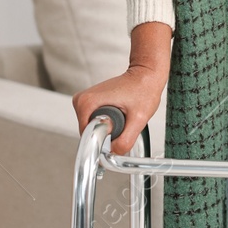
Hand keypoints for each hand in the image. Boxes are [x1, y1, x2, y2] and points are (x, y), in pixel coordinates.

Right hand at [72, 21, 171, 154]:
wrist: (146, 75)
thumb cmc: (144, 90)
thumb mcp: (139, 118)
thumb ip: (126, 139)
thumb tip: (114, 153)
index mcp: (87, 103)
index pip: (87, 136)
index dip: (103, 140)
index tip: (119, 131)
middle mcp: (81, 100)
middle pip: (89, 133)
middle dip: (107, 133)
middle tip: (124, 120)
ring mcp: (84, 100)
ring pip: (92, 128)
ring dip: (109, 128)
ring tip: (123, 114)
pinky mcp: (89, 102)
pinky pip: (95, 121)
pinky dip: (108, 122)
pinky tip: (119, 113)